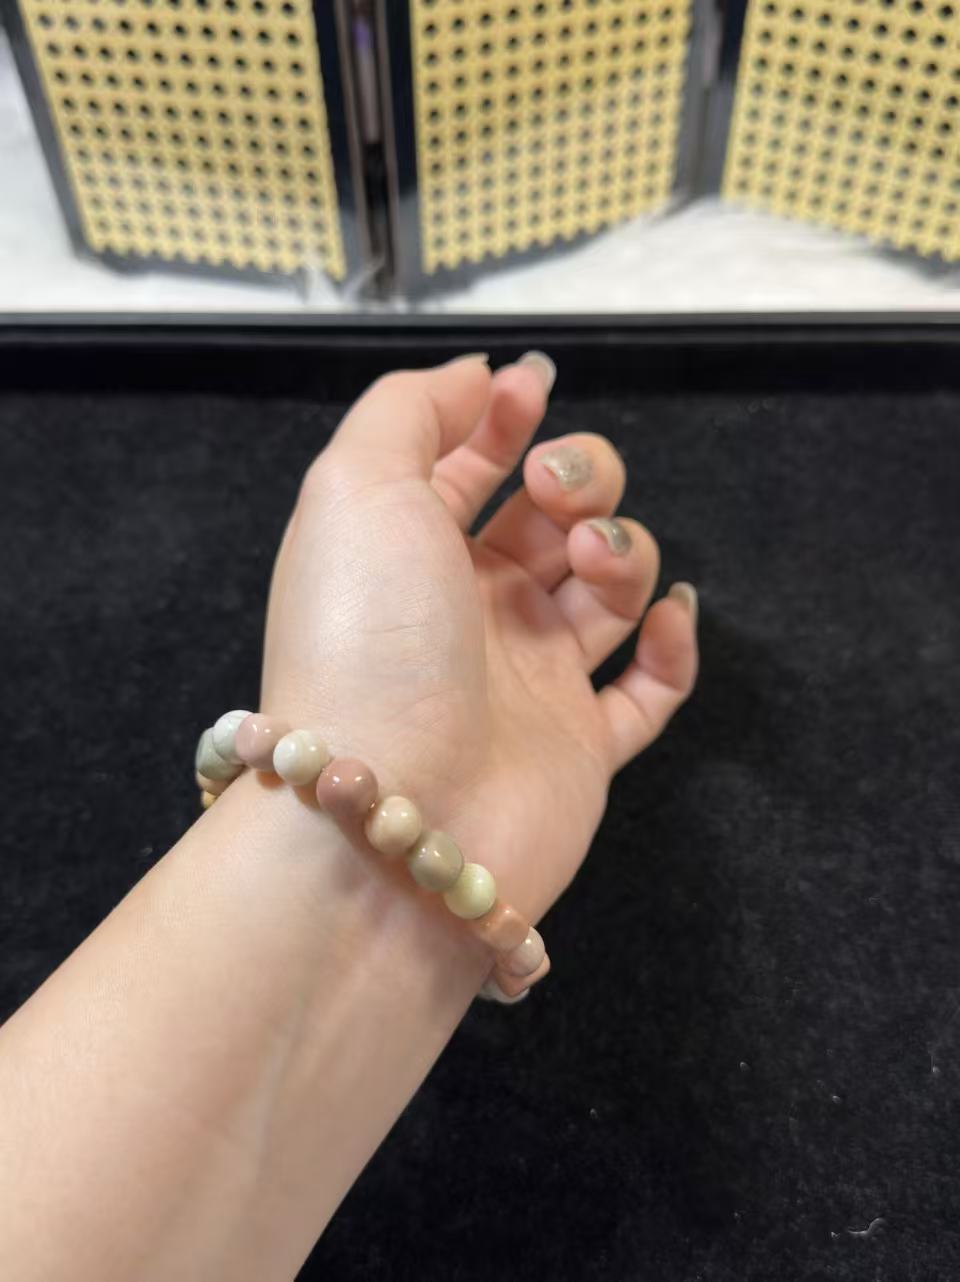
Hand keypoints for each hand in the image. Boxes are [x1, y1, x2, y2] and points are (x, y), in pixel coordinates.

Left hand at [261, 354, 697, 920]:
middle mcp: (470, 611)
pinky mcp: (584, 747)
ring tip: (593, 560)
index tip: (530, 390)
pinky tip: (666, 617)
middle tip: (559, 492)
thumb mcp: (354, 486)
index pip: (466, 467)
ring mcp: (530, 682)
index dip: (501, 419)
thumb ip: (407, 410)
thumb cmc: (369, 635)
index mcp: (408, 552)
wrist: (394, 812)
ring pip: (608, 590)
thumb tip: (476, 377)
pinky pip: (651, 691)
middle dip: (577, 477)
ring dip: (623, 550)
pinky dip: (673, 647)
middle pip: (550, 518)